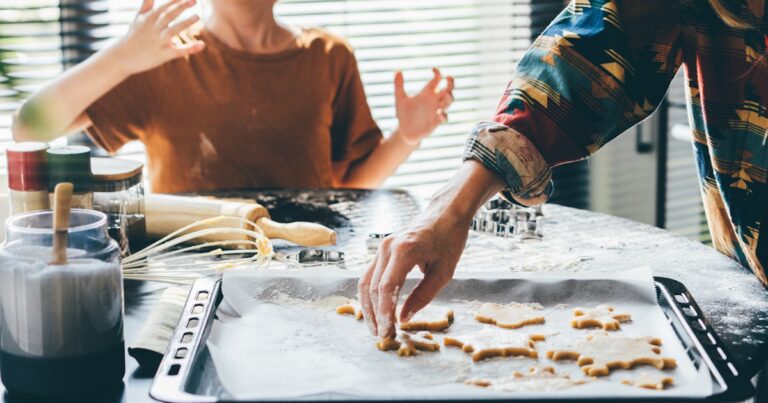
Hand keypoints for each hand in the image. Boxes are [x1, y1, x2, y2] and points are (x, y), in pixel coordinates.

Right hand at [112, 0, 204, 74]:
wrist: (123, 57)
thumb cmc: (133, 36)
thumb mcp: (138, 19)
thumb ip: (146, 5)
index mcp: (149, 19)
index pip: (164, 7)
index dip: (175, 1)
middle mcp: (154, 29)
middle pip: (169, 16)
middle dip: (181, 7)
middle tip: (195, 1)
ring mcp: (158, 42)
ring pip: (173, 31)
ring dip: (185, 23)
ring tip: (197, 16)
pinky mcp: (163, 55)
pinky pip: (179, 51)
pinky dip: (190, 48)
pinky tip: (202, 44)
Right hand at [357, 161, 504, 338]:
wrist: (445, 213)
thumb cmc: (449, 240)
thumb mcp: (443, 272)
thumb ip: (422, 296)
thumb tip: (403, 318)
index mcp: (404, 250)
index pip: (386, 287)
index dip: (384, 313)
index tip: (389, 332)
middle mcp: (387, 247)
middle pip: (372, 287)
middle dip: (375, 315)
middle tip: (383, 337)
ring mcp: (381, 247)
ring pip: (365, 282)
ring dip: (368, 308)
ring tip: (377, 328)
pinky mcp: (381, 250)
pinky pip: (369, 275)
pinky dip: (370, 295)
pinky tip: (376, 311)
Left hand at [394, 68, 454, 143]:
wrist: (404, 131)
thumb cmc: (404, 114)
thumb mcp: (400, 99)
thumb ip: (399, 86)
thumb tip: (397, 71)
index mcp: (427, 93)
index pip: (437, 80)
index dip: (438, 73)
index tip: (433, 70)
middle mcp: (434, 101)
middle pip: (448, 89)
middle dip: (451, 83)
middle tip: (448, 78)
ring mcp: (436, 111)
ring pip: (448, 102)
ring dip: (449, 98)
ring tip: (446, 95)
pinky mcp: (435, 122)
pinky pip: (444, 118)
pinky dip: (443, 115)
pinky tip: (439, 113)